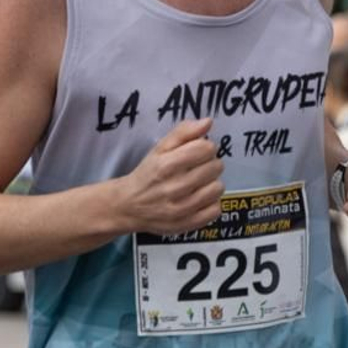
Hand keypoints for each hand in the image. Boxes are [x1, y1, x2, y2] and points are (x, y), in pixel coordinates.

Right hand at [117, 118, 224, 236]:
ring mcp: (181, 209)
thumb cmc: (147, 174)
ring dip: (212, 183)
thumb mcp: (159, 148)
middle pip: (215, 168)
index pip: (205, 149)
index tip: (199, 151)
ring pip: (217, 188)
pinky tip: (199, 199)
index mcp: (166, 165)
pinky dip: (210, 203)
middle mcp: (173, 188)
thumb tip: (208, 122)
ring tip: (199, 183)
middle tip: (198, 168)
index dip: (207, 147)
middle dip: (210, 164)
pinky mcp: (186, 224)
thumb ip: (183, 132)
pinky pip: (215, 210)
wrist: (129, 206)